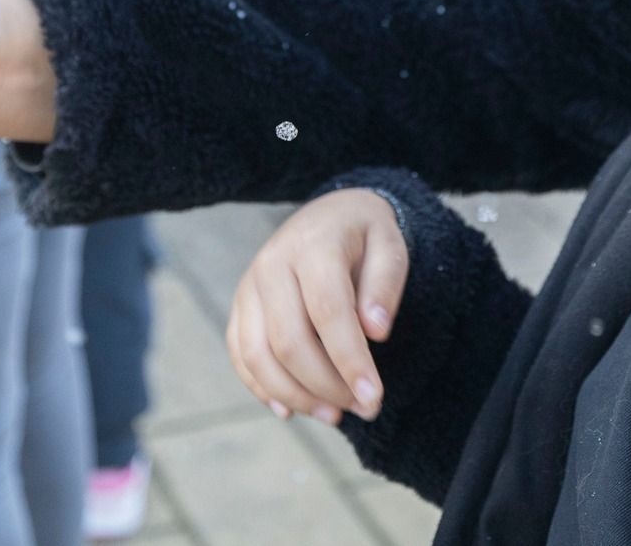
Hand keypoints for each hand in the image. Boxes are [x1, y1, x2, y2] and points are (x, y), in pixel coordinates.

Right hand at [226, 190, 408, 425]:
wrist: (329, 214)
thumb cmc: (365, 235)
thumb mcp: (390, 244)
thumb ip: (386, 284)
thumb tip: (376, 331)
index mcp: (313, 245)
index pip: (328, 310)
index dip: (350, 359)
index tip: (374, 397)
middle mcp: (272, 264)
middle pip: (289, 340)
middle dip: (327, 385)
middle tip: (365, 409)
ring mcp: (249, 286)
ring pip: (258, 355)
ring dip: (295, 395)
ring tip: (335, 416)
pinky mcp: (239, 306)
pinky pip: (240, 354)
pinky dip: (262, 388)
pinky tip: (292, 411)